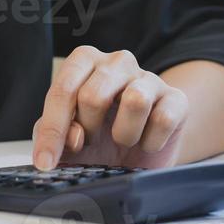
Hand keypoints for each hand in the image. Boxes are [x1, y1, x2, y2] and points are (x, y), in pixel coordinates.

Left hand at [31, 47, 189, 171]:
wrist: (141, 153)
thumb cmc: (99, 138)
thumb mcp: (67, 136)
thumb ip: (55, 133)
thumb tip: (73, 138)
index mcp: (85, 61)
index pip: (63, 89)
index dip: (52, 130)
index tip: (46, 162)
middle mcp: (117, 62)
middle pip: (94, 96)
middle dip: (89, 130)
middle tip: (92, 141)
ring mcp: (150, 77)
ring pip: (135, 101)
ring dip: (123, 134)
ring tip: (121, 140)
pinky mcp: (177, 99)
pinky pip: (163, 120)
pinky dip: (150, 143)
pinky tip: (145, 144)